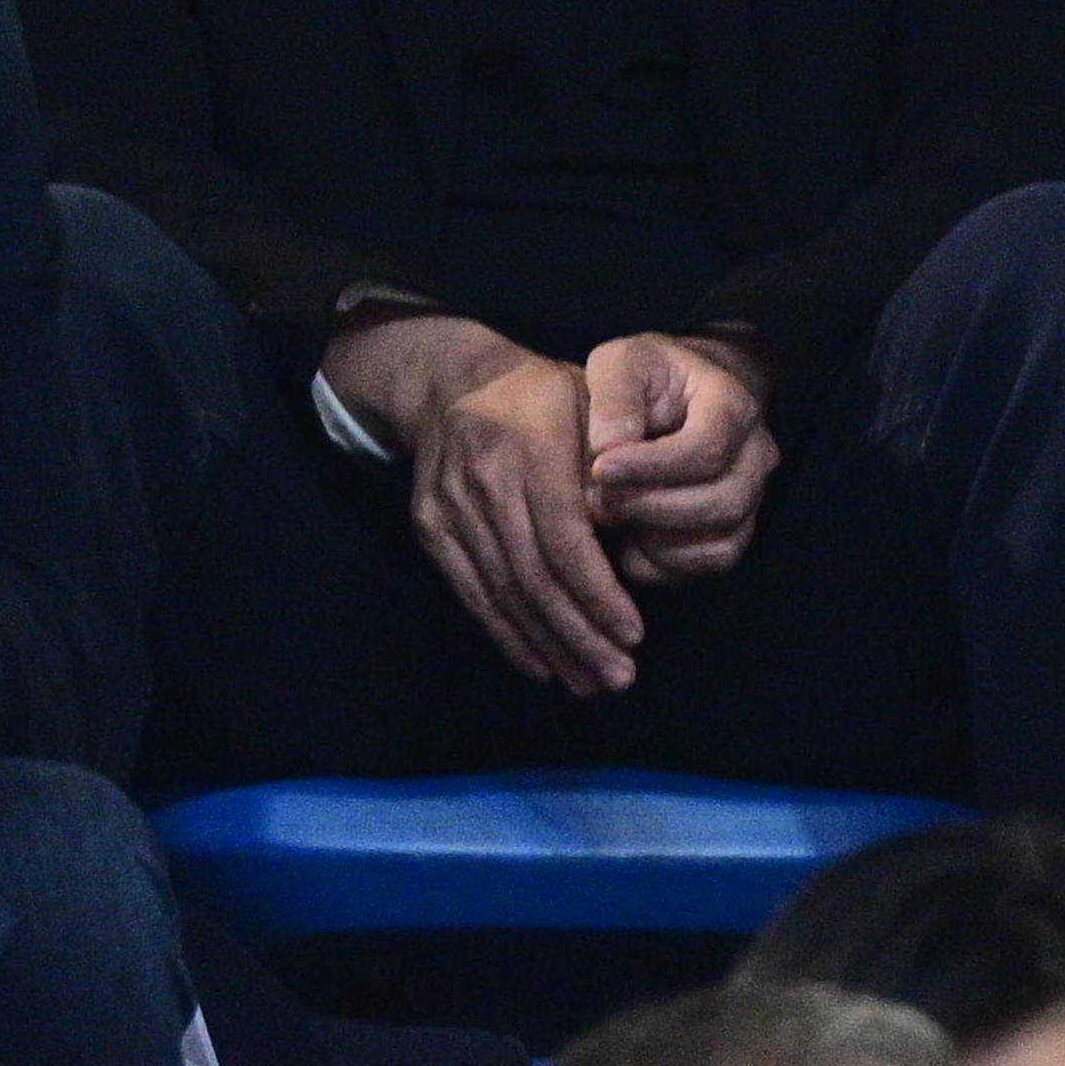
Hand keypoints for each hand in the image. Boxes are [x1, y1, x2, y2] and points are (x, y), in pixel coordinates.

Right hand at [325, 313, 646, 692]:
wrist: (450, 382)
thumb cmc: (544, 397)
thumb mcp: (591, 404)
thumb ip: (616, 466)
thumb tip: (633, 537)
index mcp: (530, 446)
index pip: (565, 539)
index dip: (599, 594)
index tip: (634, 635)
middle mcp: (484, 481)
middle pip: (534, 577)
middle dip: (580, 635)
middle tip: (619, 678)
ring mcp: (449, 508)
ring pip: (503, 593)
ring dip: (549, 647)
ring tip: (589, 682)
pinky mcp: (430, 529)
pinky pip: (472, 593)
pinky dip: (506, 635)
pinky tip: (541, 666)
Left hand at [582, 332, 777, 586]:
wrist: (675, 400)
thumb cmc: (646, 380)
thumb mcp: (621, 365)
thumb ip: (614, 398)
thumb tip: (608, 448)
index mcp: (733, 404)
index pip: (708, 448)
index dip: (653, 467)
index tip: (601, 469)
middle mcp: (756, 456)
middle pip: (721, 502)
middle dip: (652, 507)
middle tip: (599, 499)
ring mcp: (750, 499)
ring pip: (720, 544)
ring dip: (658, 541)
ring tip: (613, 515)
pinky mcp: (733, 533)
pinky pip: (708, 566)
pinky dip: (664, 565)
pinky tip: (628, 540)